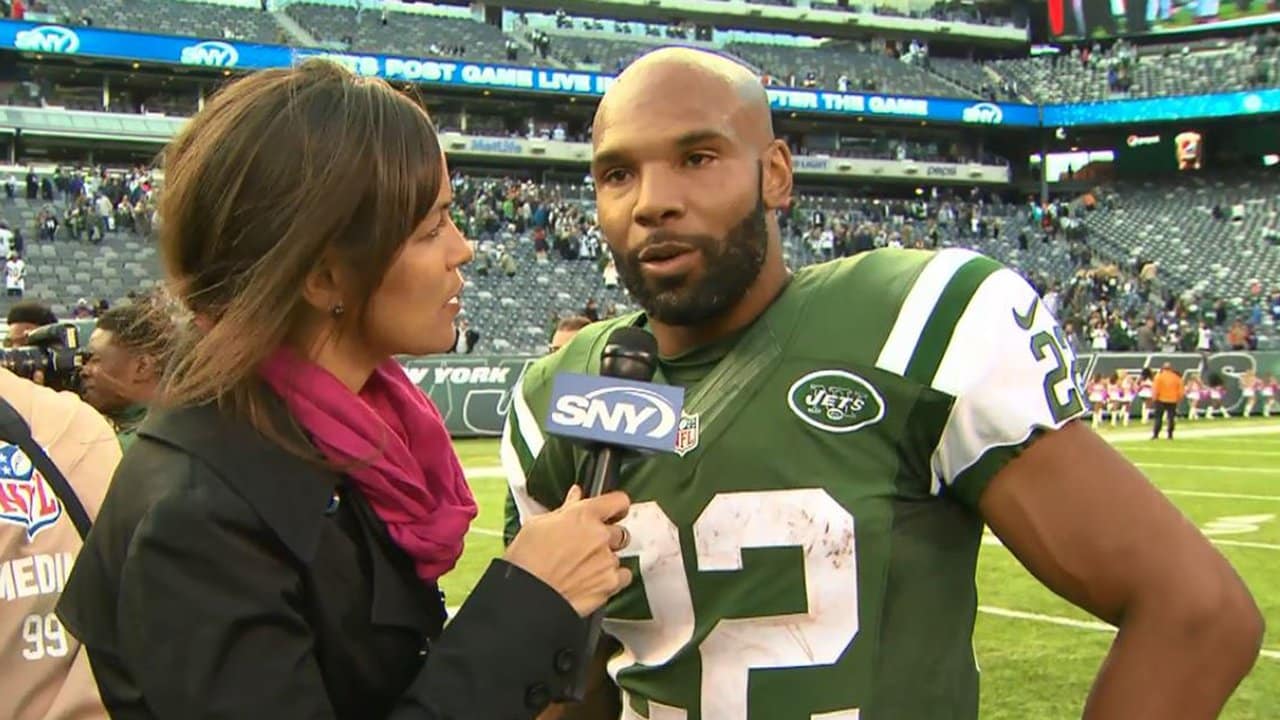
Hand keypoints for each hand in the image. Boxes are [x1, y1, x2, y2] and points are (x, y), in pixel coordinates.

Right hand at [503, 485, 632, 616]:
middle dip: (607, 538)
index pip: (618, 501)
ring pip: (618, 555)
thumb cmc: (527, 561)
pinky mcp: (610, 583)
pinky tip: (594, 580)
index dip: (617, 506)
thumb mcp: (538, 524)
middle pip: (620, 531)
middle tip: (588, 546)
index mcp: (583, 515)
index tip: (614, 511)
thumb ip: (564, 509)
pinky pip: (622, 577)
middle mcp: (599, 535)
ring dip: (606, 559)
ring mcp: (607, 560)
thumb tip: (575, 496)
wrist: (527, 594)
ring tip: (583, 568)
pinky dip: (612, 579)